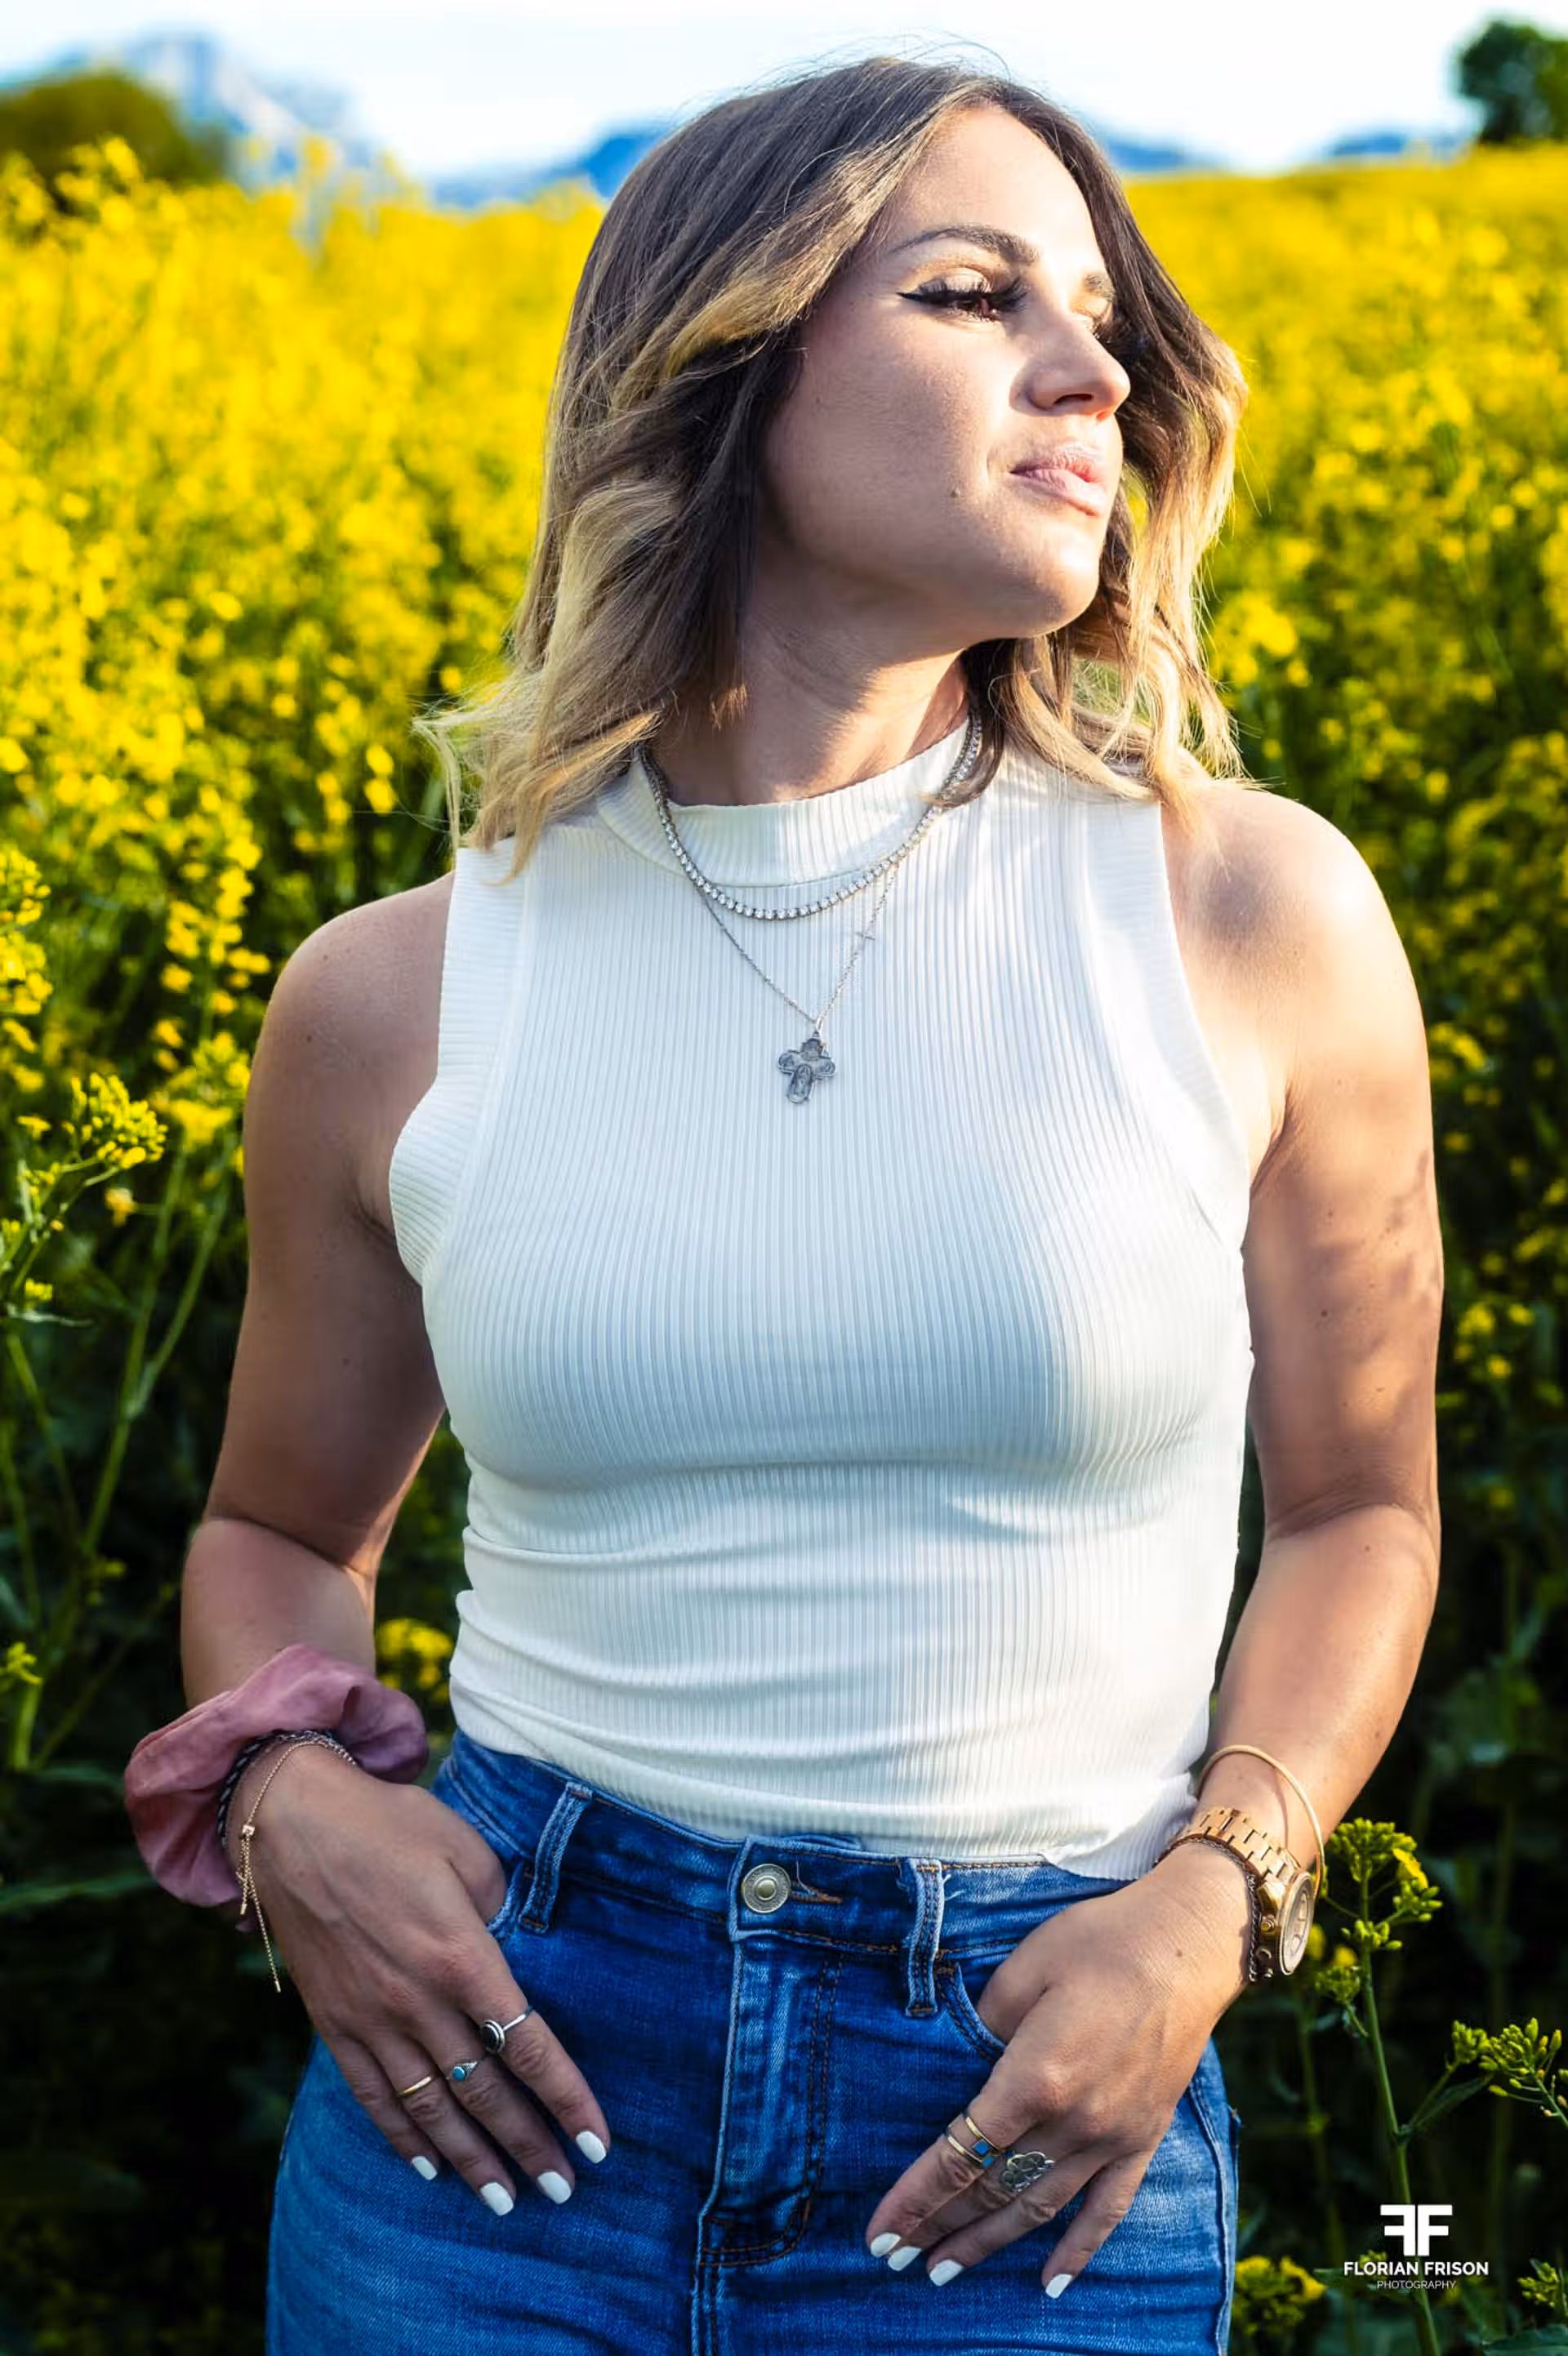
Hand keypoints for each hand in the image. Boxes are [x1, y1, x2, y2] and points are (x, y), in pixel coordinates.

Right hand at [224, 1742, 612, 2212]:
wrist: (289, 1820)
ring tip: (504, 2202)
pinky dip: (402, 2138)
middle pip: (484, 2092)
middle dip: (529, 2146)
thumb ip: (499, 1907)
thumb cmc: (388, 1823)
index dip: (566, 2098)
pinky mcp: (333, 2023)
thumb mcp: (463, 1849)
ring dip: (471, 2160)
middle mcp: (417, 2001)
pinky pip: (373, 2096)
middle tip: (563, 2193)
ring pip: (431, 2109)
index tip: (598, 2144)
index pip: (527, 2045)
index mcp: (461, 1955)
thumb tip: (518, 1949)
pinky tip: (426, 2168)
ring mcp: (370, 2018)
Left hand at [861, 1860, 1244, 2294]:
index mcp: (1035, 2078)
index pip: (960, 2155)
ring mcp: (1112, 2137)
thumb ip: (983, 2027)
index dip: (916, 2197)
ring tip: (945, 2272)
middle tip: (894, 2259)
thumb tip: (960, 2067)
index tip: (880, 2233)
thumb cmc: (1099, 1942)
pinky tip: (1050, 2284)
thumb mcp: (1024, 1968)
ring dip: (989, 2244)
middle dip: (939, 2226)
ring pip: (1039, 2208)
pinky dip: (1078, 2251)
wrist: (1189, 1944)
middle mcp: (1074, 2122)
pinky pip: (1108, 2209)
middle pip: (993, 2189)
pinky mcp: (1143, 2138)